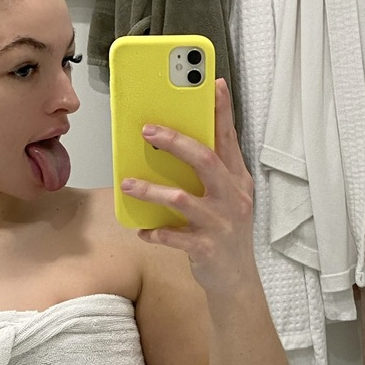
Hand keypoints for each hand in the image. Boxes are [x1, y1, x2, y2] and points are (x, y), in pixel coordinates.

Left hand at [119, 78, 257, 296]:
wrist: (236, 280)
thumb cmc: (225, 231)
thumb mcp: (226, 197)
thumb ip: (210, 171)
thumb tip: (177, 141)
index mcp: (236, 179)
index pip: (229, 139)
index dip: (222, 111)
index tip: (215, 84)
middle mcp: (232, 197)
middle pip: (206, 160)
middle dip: (176, 143)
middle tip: (147, 131)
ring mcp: (220, 223)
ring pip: (183, 199)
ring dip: (152, 190)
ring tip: (128, 185)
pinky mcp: (206, 248)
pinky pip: (174, 236)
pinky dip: (155, 231)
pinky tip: (141, 228)